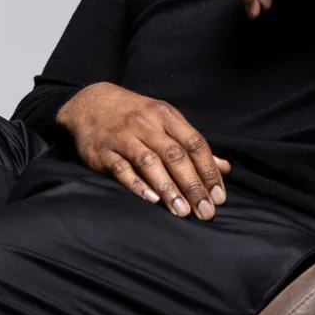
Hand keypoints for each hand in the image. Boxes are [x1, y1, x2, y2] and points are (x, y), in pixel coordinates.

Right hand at [55, 82, 230, 218]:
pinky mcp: (103, 152)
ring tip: (183, 212)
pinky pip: (121, 169)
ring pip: (150, 162)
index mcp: (166, 116)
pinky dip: (137, 184)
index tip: (219, 196)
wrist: (91, 102)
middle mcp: (147, 124)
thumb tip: (224, 167)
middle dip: (193, 185)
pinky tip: (151, 200)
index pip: (194, 143)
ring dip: (168, 188)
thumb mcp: (165, 120)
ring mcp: (124, 137)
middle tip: (205, 212)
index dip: (209, 169)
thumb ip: (192, 145)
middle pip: (175, 155)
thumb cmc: (136, 115)